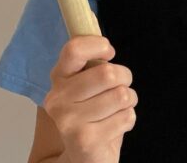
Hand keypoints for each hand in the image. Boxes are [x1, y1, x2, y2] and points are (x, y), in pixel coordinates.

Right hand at [43, 36, 137, 162]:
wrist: (83, 158)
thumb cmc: (92, 116)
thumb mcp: (87, 86)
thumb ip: (92, 63)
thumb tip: (100, 36)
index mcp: (58, 79)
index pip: (73, 49)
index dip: (98, 45)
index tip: (109, 53)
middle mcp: (57, 99)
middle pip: (107, 73)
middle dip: (125, 78)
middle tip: (121, 87)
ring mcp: (69, 121)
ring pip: (121, 95)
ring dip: (129, 101)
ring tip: (117, 110)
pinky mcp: (85, 140)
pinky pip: (126, 117)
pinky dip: (128, 120)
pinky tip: (115, 127)